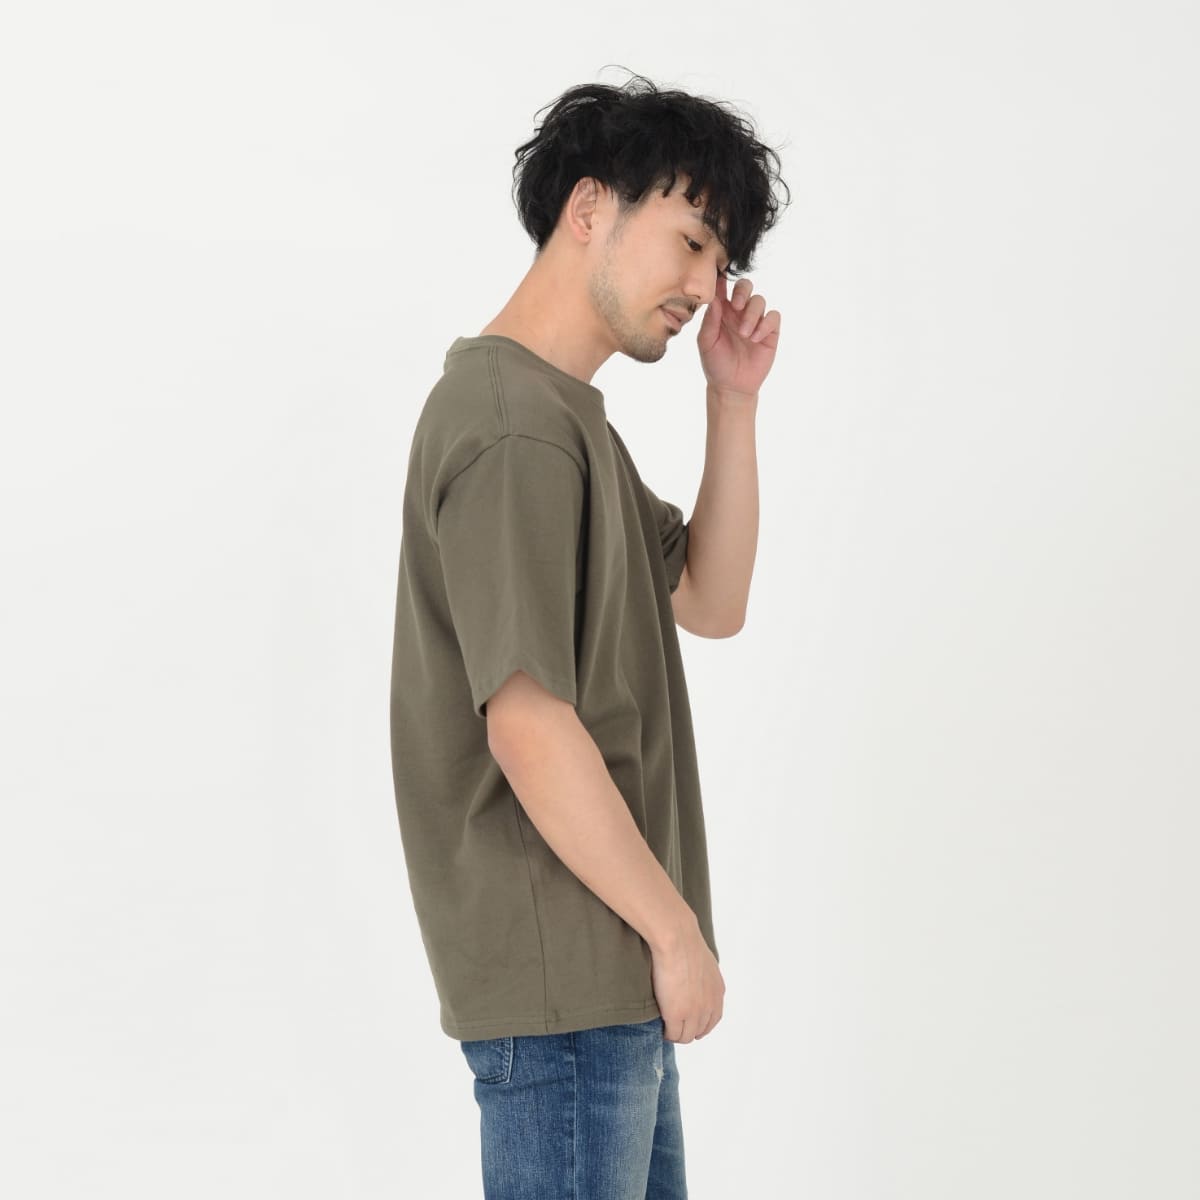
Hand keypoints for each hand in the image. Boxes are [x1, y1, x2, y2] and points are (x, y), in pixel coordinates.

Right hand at [649, 919, 725, 1042]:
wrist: (677, 939)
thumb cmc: (685, 941)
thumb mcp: (704, 961)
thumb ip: (704, 976)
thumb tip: (695, 978)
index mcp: (717, 992)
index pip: (712, 1020)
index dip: (699, 1023)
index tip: (688, 1021)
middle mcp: (709, 1005)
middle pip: (700, 1031)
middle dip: (688, 1029)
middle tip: (675, 1025)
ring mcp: (694, 1012)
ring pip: (686, 1036)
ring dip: (677, 1034)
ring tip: (667, 1028)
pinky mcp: (676, 1014)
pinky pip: (672, 1034)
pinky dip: (666, 1033)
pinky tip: (661, 1028)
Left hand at [697, 273, 780, 400]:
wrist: (732, 386)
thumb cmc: (715, 363)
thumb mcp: (706, 343)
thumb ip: (709, 321)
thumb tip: (714, 300)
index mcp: (721, 310)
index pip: (722, 287)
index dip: (721, 278)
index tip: (719, 276)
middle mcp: (739, 312)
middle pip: (745, 286)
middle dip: (742, 291)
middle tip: (736, 306)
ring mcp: (755, 320)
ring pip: (759, 300)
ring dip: (752, 315)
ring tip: (744, 335)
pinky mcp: (770, 332)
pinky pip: (773, 316)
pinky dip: (765, 324)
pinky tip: (755, 338)